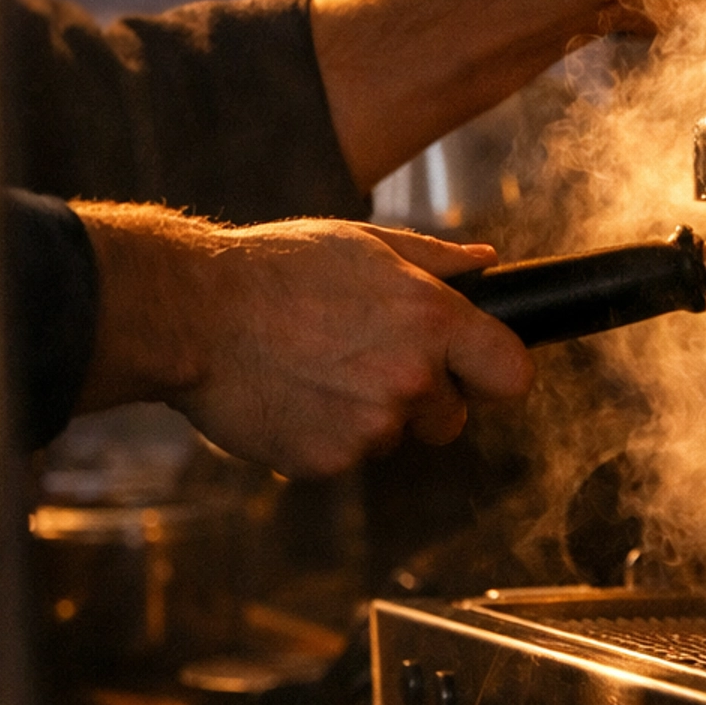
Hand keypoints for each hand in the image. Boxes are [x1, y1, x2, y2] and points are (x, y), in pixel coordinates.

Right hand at [73, 206, 533, 476]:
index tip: (476, 370)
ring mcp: (370, 427)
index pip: (512, 375)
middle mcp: (412, 379)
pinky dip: (324, 434)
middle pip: (452, 417)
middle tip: (364, 358)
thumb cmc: (277, 268)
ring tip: (315, 366)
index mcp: (432, 320)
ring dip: (368, 414)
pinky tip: (291, 393)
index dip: (494, 372)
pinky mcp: (328, 462)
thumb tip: (486, 264)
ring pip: (392, 436)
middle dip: (422, 397)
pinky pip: (344, 456)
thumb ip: (435, 260)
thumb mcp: (363, 242)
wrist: (194, 315)